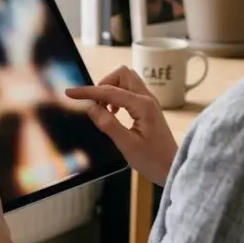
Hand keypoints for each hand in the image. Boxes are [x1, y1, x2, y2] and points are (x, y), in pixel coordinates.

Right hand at [65, 66, 178, 185]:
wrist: (173, 168)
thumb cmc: (153, 160)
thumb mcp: (127, 145)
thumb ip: (108, 125)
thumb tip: (91, 108)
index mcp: (142, 106)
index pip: (110, 91)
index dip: (88, 91)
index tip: (70, 92)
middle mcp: (147, 98)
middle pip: (122, 75)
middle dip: (104, 84)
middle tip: (95, 104)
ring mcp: (149, 102)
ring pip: (126, 81)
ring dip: (111, 90)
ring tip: (103, 110)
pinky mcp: (148, 107)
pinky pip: (130, 91)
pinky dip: (117, 96)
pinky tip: (113, 113)